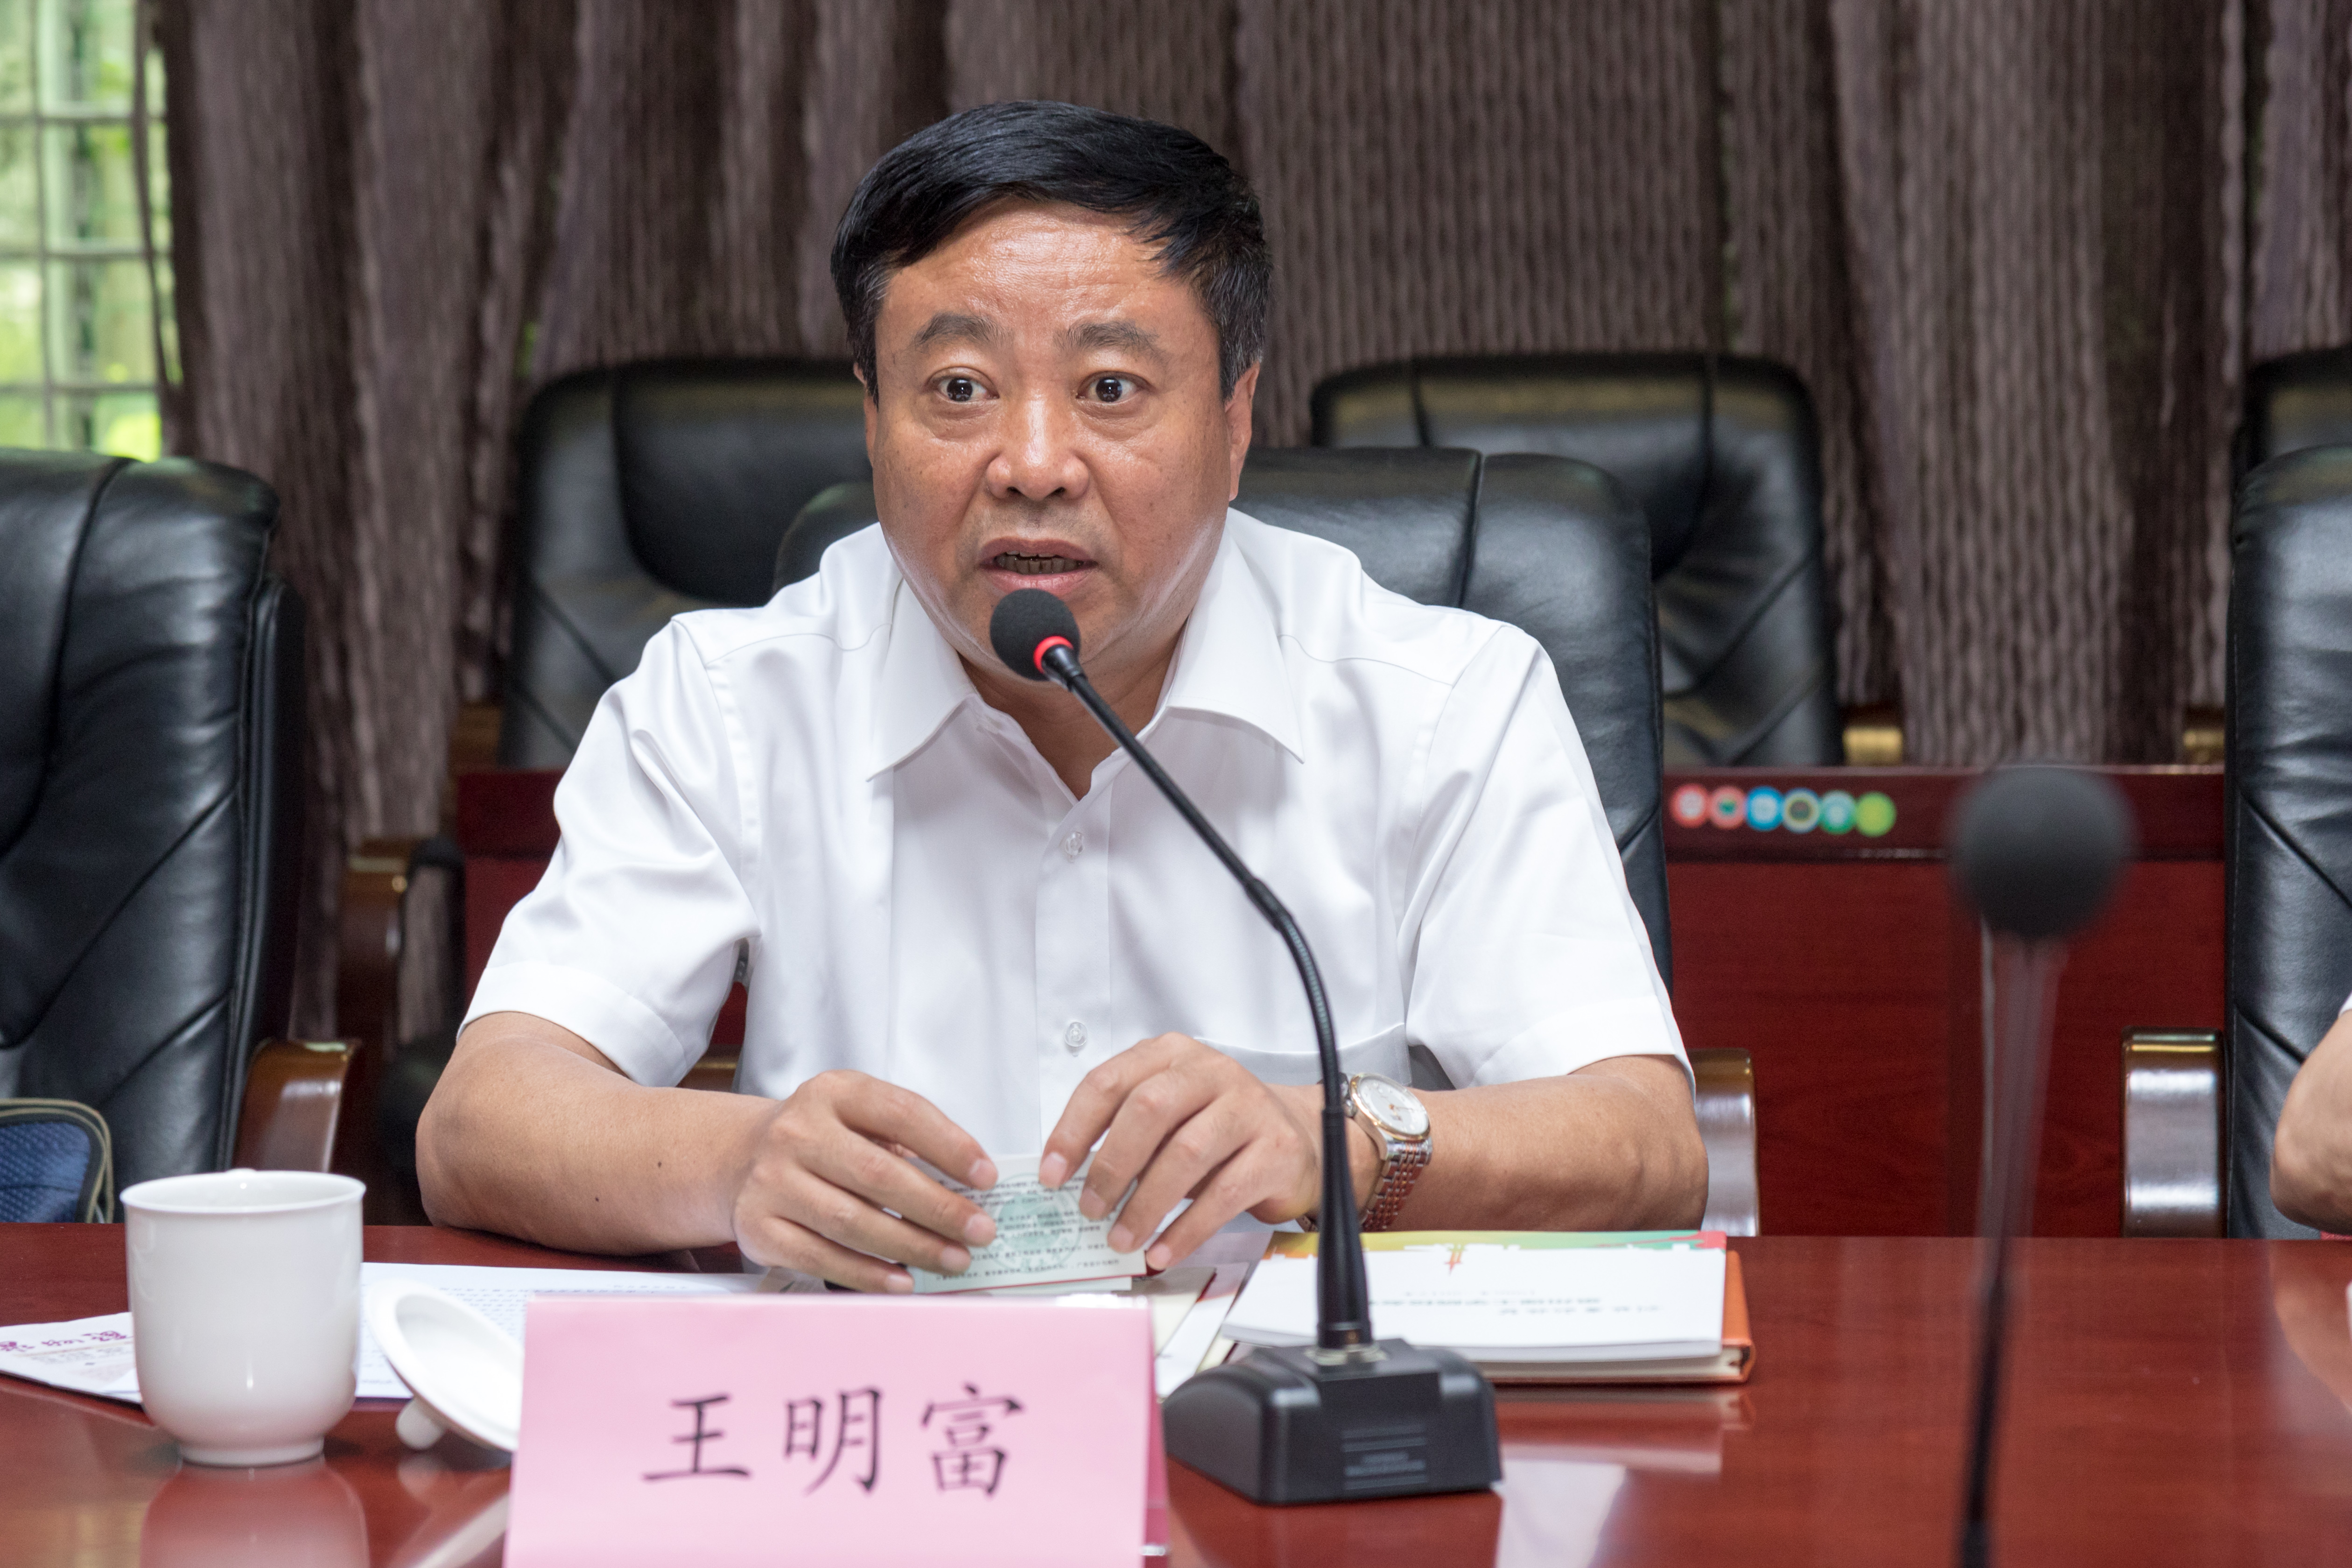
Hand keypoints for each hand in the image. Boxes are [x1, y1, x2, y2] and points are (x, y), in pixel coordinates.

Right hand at [729, 1070, 999, 1291]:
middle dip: (939, 1208)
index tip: (986, 1177)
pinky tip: (903, 1281)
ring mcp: (773, 1181)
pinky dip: (867, 1274)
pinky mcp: (759, 1227)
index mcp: (834, 1093)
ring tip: (954, 1260)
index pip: (902, 1113)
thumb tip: (968, 1189)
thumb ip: (907, 1140)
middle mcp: (797, 1132)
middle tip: (980, 1231)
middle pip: (879, 1175)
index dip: (950, 1145)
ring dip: (911, 1247)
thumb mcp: (858, 1116)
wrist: (741, 1157)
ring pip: (852, 1222)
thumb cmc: (822, 1139)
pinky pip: (822, 1257)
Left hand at [1039, 1033, 1366, 1268]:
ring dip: (1145, 1204)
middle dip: (1111, 1165)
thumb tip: (1070, 1181)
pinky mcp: (1276, 1150)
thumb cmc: (1219, 1131)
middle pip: (1148, 1109)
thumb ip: (1127, 1134)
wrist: (1300, 1140)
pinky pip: (1223, 1195)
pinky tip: (1162, 1251)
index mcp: (1172, 1055)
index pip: (1110, 1081)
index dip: (1074, 1129)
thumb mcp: (1171, 1117)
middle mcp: (1211, 1071)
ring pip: (1185, 1153)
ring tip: (1121, 1238)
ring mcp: (1249, 1107)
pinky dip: (1186, 1229)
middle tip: (1089, 1209)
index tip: (1051, 1173)